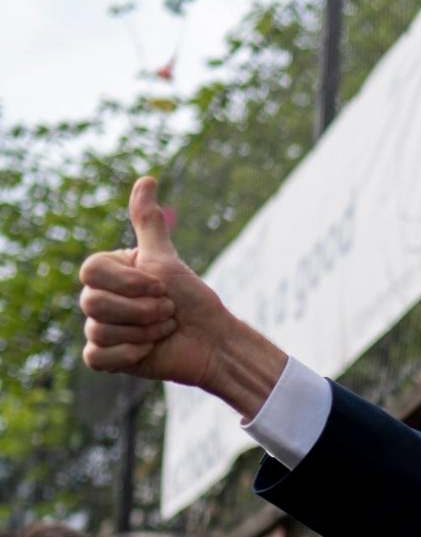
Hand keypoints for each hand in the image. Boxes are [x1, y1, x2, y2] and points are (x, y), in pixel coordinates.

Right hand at [78, 177, 285, 417]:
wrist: (213, 341)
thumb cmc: (192, 299)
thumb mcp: (167, 259)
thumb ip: (148, 222)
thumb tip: (147, 178)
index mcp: (107, 275)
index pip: (90, 272)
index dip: (130, 284)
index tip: (161, 287)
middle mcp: (98, 300)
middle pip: (92, 303)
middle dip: (142, 310)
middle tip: (169, 311)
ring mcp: (100, 330)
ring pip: (98, 329)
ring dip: (143, 332)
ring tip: (165, 330)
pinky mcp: (108, 358)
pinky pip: (97, 356)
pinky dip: (128, 353)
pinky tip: (150, 351)